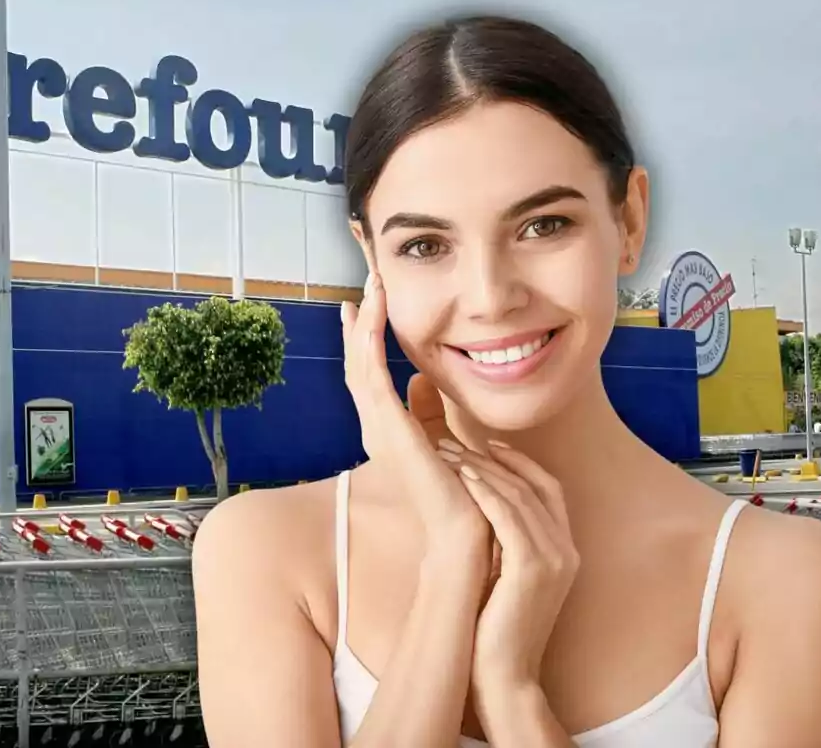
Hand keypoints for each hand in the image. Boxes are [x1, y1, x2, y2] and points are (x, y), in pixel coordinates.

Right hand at [341, 274, 485, 545]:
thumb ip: (429, 412)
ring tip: (369, 290)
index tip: (363, 308)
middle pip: (358, 364)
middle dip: (361, 324)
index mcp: (387, 430)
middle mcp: (376, 427)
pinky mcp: (388, 429)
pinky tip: (371, 320)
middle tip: (363, 287)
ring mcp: (378, 428)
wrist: (462, 533)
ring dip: (365, 325)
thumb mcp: (442, 442)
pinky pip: (372, 378)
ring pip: (361, 365)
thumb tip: (422, 378)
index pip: (368, 375)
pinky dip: (370, 347)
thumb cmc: (458, 496)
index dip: (364, 341)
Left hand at [436, 439, 577, 696]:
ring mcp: (555, 560)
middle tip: (456, 442)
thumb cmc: (494, 627)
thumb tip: (475, 506)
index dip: (520, 461)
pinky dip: (488, 493)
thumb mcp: (504, 574)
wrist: (503, 675)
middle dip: (494, 459)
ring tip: (449, 453)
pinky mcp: (533, 570)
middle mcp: (566, 550)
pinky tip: (464, 477)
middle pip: (534, 485)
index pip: (548, 488)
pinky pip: (511, 518)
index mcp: (564, 550)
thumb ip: (502, 541)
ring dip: (483, 469)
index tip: (488, 443)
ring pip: (521, 496)